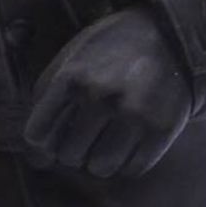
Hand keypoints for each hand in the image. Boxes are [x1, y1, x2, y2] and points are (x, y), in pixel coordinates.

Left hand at [22, 8, 190, 179]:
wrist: (169, 37)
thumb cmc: (110, 50)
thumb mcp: (71, 57)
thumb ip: (47, 98)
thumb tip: (36, 152)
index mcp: (71, 77)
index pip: (37, 135)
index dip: (42, 142)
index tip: (52, 137)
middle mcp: (99, 96)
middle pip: (68, 155)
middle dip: (74, 149)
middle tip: (87, 132)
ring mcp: (131, 114)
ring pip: (100, 168)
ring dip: (101, 159)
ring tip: (108, 136)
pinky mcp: (160, 130)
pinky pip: (131, 169)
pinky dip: (128, 161)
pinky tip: (130, 139)